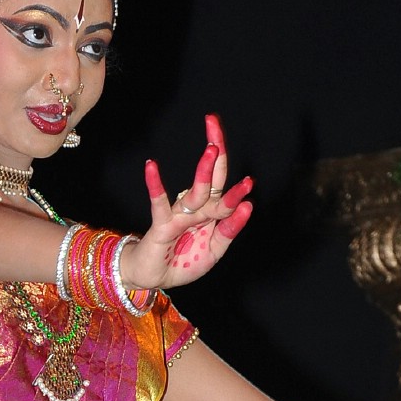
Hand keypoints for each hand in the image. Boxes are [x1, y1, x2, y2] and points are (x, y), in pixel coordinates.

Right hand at [120, 113, 252, 291]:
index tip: (249, 182)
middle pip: (211, 177)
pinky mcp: (162, 225)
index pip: (225, 192)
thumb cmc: (184, 263)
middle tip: (213, 121)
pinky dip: (155, 185)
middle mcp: (197, 209)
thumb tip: (247, 206)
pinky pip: (159, 203)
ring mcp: (179, 215)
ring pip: (196, 192)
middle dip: (216, 151)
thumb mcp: (215, 250)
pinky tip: (152, 166)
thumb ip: (230, 230)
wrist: (155, 278)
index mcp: (210, 214)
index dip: (238, 188)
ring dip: (204, 172)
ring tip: (211, 150)